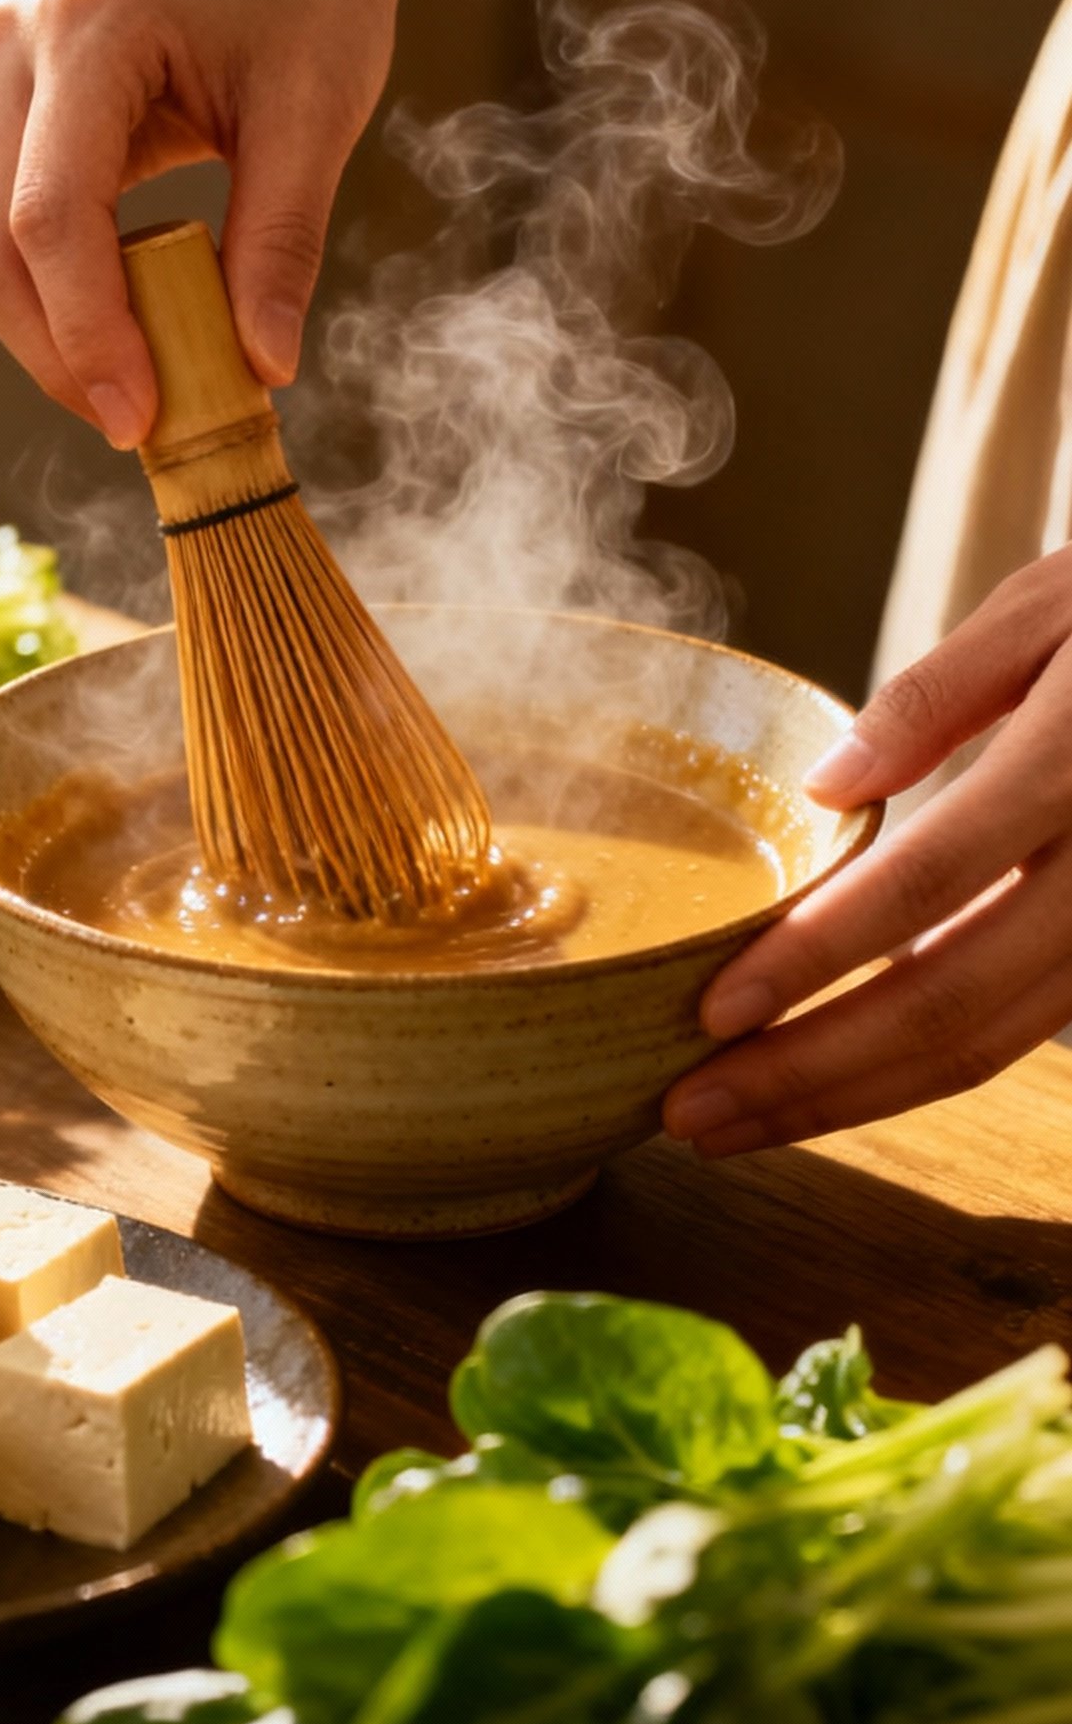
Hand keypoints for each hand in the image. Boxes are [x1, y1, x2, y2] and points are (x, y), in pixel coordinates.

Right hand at [0, 0, 401, 444]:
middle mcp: (11, 41)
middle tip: (139, 428)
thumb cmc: (311, 2)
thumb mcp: (319, 118)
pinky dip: (57, 298)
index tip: (141, 420)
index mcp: (86, 24)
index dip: (87, 334)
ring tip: (142, 388)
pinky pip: (3, 231)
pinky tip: (125, 329)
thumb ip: (282, 242)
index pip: (52, 215)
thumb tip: (262, 369)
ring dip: (51, 337)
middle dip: (58, 355)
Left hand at [663, 548, 1071, 1152]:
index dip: (816, 959)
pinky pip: (1023, 1030)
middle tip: (689, 1114)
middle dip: (811, 1073)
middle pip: (951, 1003)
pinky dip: (921, 1071)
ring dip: (854, 1096)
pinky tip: (836, 1081)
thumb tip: (829, 789)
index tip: (712, 1009)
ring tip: (736, 1119)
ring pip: (990, 1044)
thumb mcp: (1053, 604)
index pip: (927, 884)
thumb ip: (940, 693)